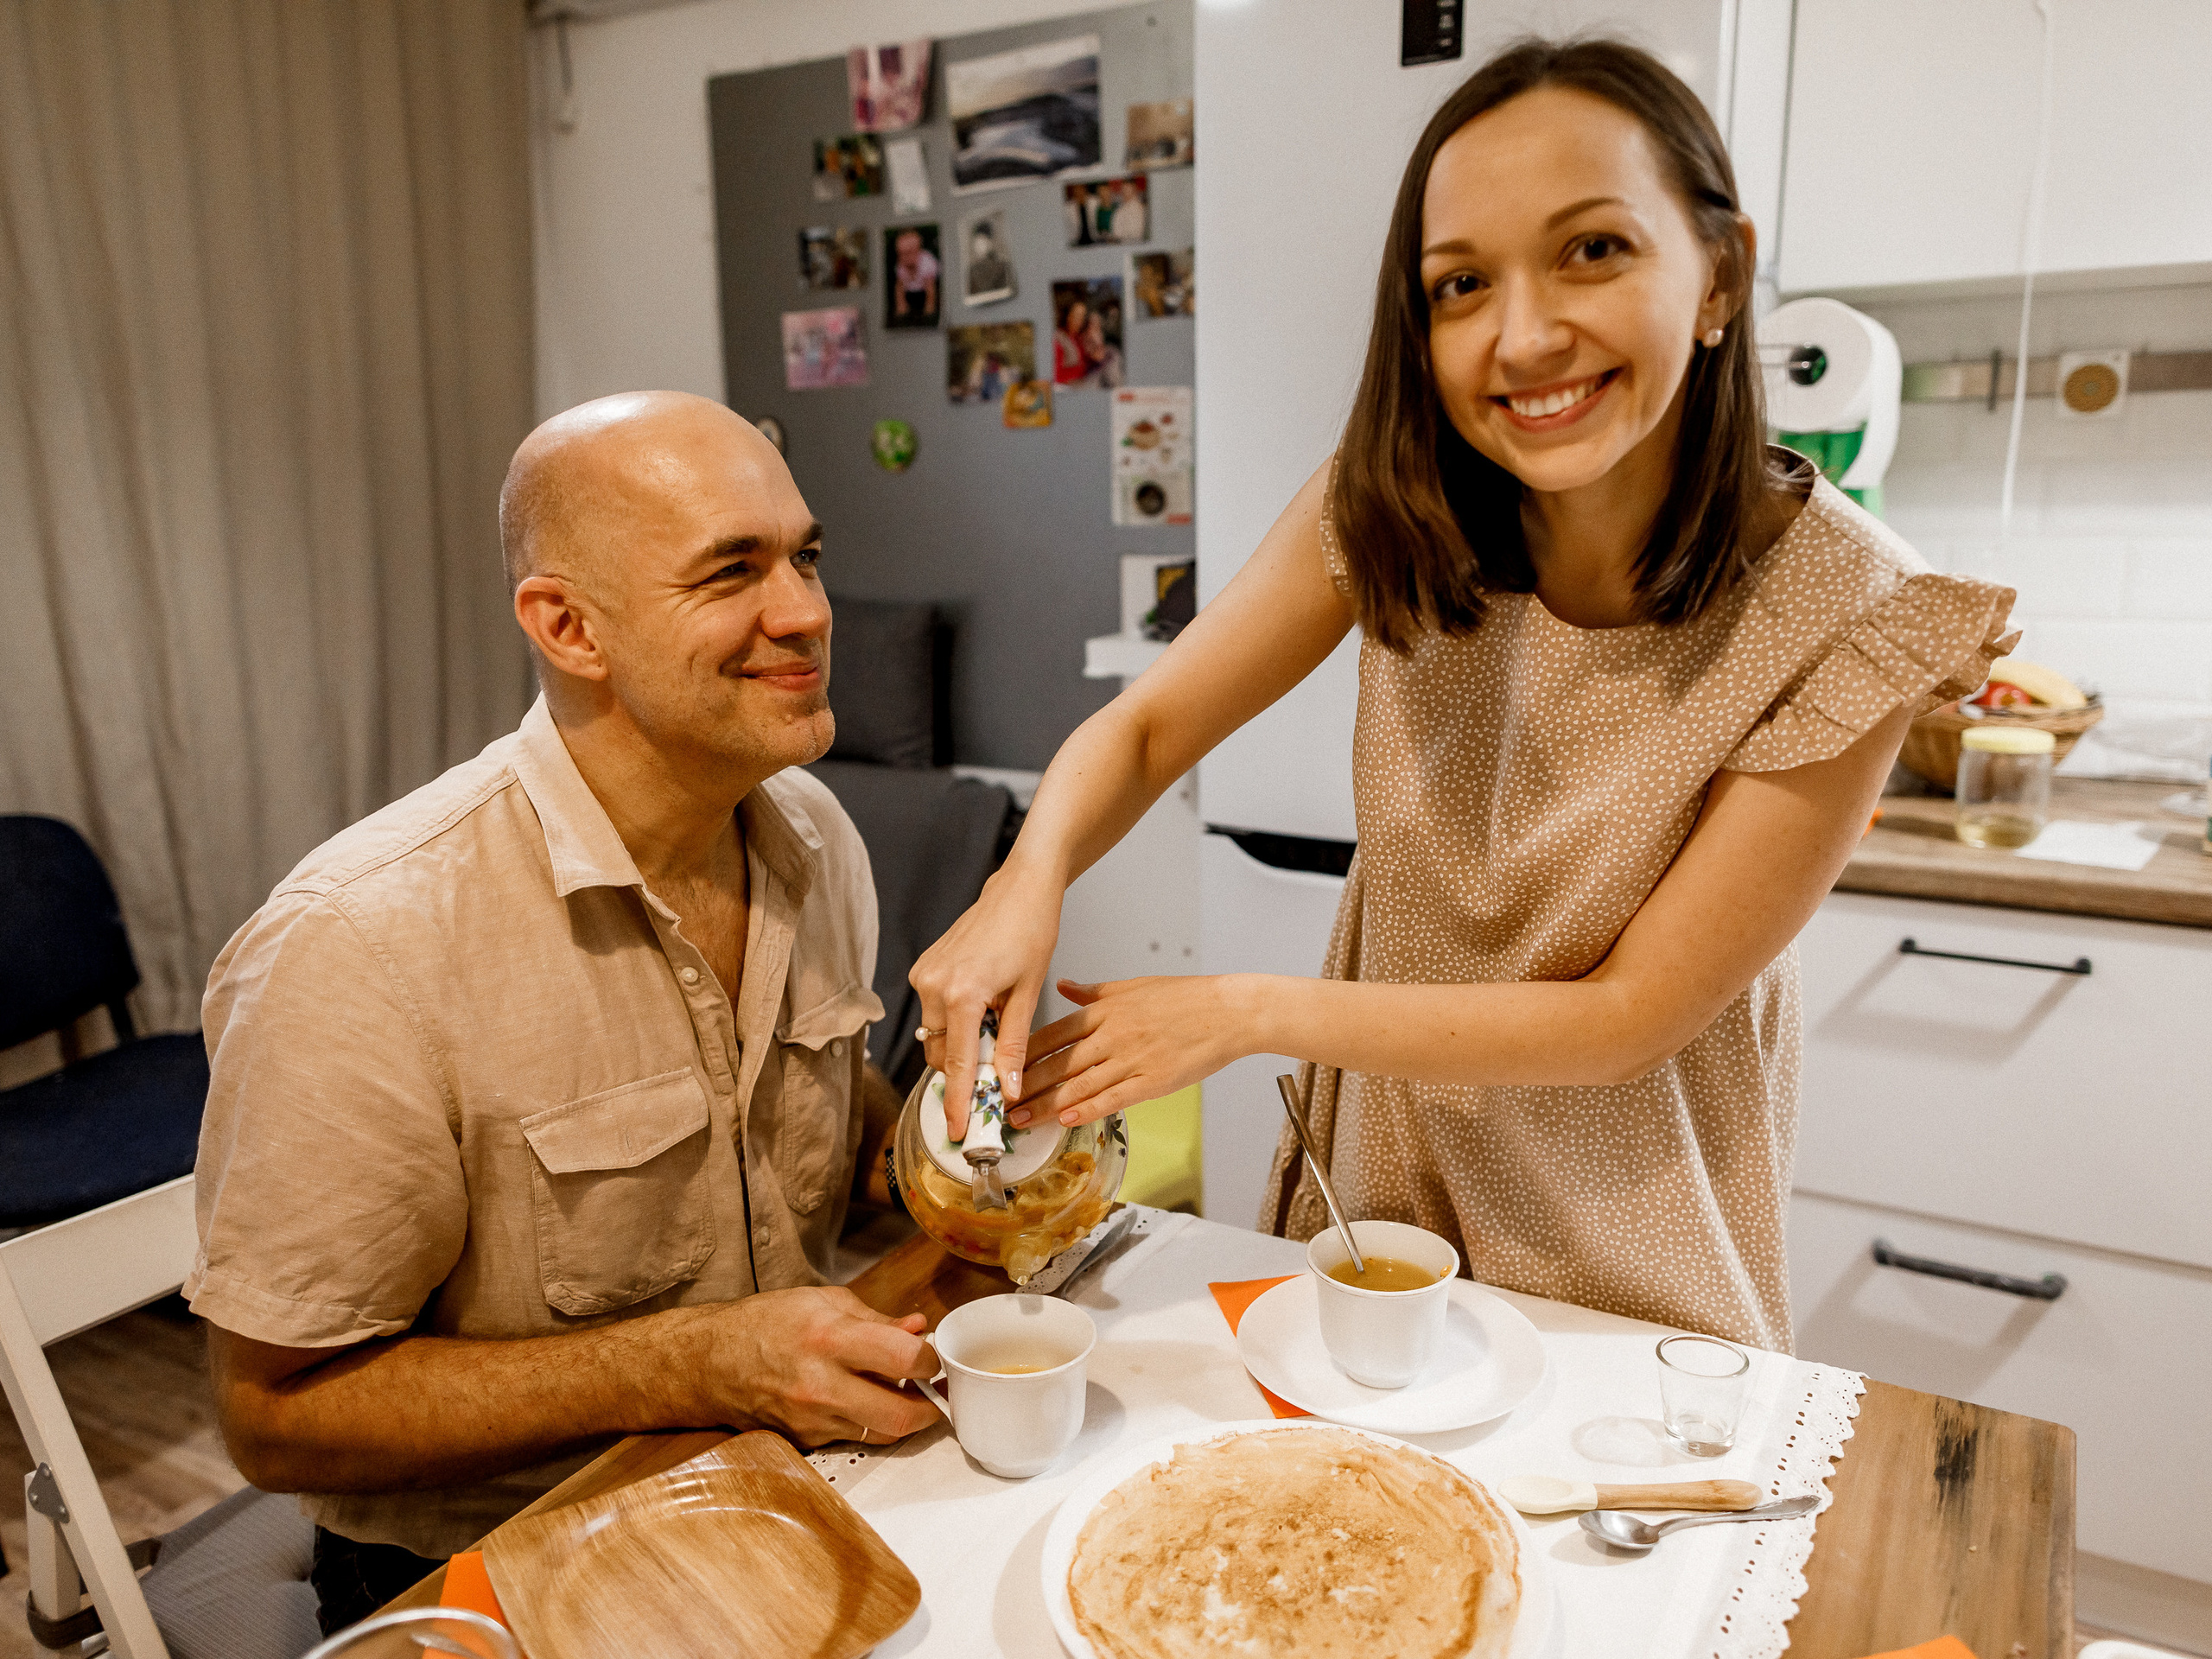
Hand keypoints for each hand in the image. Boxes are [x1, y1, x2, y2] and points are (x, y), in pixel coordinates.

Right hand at [685, 1287, 942, 1446]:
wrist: (708, 1363)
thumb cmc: (765, 1323)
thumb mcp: (823, 1301)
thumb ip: (876, 1320)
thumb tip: (917, 1329)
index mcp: (828, 1339)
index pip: (903, 1358)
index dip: (929, 1359)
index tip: (929, 1355)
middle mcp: (821, 1386)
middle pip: (900, 1415)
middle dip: (930, 1405)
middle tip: (933, 1389)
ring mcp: (812, 1420)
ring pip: (882, 1432)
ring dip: (901, 1416)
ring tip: (901, 1392)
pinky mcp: (806, 1441)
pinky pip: (854, 1437)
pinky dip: (869, 1422)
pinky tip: (865, 1400)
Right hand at [910, 863, 1064, 1136]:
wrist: (1018, 889)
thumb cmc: (1030, 933)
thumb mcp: (1028, 994)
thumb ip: (1013, 1045)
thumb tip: (1009, 1090)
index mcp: (962, 995)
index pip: (958, 1065)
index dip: (959, 1102)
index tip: (957, 1131)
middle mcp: (934, 986)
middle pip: (941, 1054)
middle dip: (963, 1072)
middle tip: (993, 1081)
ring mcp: (925, 975)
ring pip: (936, 1035)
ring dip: (960, 1045)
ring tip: (993, 1031)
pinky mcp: (924, 968)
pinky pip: (934, 1012)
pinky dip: (955, 1023)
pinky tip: (981, 1009)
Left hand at [1009, 974, 1252, 1128]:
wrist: (1228, 1011)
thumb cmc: (1184, 997)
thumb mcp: (1132, 986)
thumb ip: (1093, 992)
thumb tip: (1062, 987)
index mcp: (1105, 1010)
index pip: (1052, 1033)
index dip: (1022, 1053)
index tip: (1000, 1067)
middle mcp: (1112, 1034)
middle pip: (1058, 1062)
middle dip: (1024, 1084)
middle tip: (996, 1102)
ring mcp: (1132, 1058)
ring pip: (1079, 1084)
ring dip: (1046, 1104)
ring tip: (1020, 1119)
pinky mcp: (1153, 1080)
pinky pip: (1113, 1097)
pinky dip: (1087, 1109)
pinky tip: (1066, 1120)